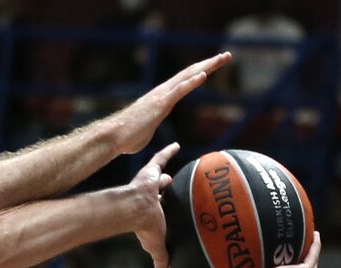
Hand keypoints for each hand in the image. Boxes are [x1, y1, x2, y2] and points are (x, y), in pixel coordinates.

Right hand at [108, 52, 231, 155]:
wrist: (113, 137)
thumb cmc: (126, 137)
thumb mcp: (145, 130)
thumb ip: (150, 125)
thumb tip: (147, 130)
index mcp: (162, 98)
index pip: (185, 81)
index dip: (201, 71)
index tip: (215, 66)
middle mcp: (163, 92)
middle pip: (190, 73)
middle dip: (209, 63)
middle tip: (227, 56)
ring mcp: (161, 96)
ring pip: (188, 77)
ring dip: (207, 66)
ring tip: (222, 58)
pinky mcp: (159, 104)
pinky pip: (179, 90)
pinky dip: (192, 82)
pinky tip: (204, 75)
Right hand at [128, 142, 178, 267]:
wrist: (135, 211)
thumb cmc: (145, 227)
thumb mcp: (156, 244)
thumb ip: (159, 255)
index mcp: (149, 212)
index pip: (156, 208)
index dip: (160, 207)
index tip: (162, 207)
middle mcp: (148, 196)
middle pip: (157, 191)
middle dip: (162, 189)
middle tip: (167, 186)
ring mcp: (148, 183)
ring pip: (158, 175)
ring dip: (162, 173)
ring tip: (169, 170)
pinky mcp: (149, 172)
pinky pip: (160, 158)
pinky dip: (168, 151)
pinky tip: (177, 145)